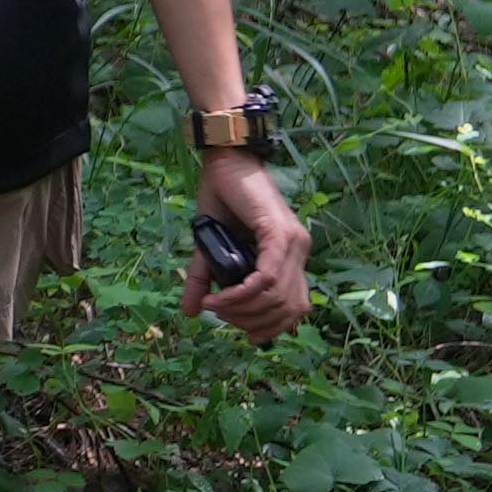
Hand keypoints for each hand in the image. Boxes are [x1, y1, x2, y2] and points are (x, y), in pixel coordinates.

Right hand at [181, 159, 311, 341]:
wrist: (224, 161)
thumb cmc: (222, 198)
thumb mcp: (211, 248)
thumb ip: (206, 279)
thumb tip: (191, 313)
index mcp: (292, 259)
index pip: (294, 310)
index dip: (269, 328)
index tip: (239, 329)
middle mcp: (300, 253)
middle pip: (287, 310)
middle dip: (252, 322)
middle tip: (221, 315)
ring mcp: (294, 243)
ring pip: (278, 298)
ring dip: (243, 310)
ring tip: (216, 305)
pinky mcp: (280, 233)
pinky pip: (267, 277)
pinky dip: (243, 293)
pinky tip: (221, 297)